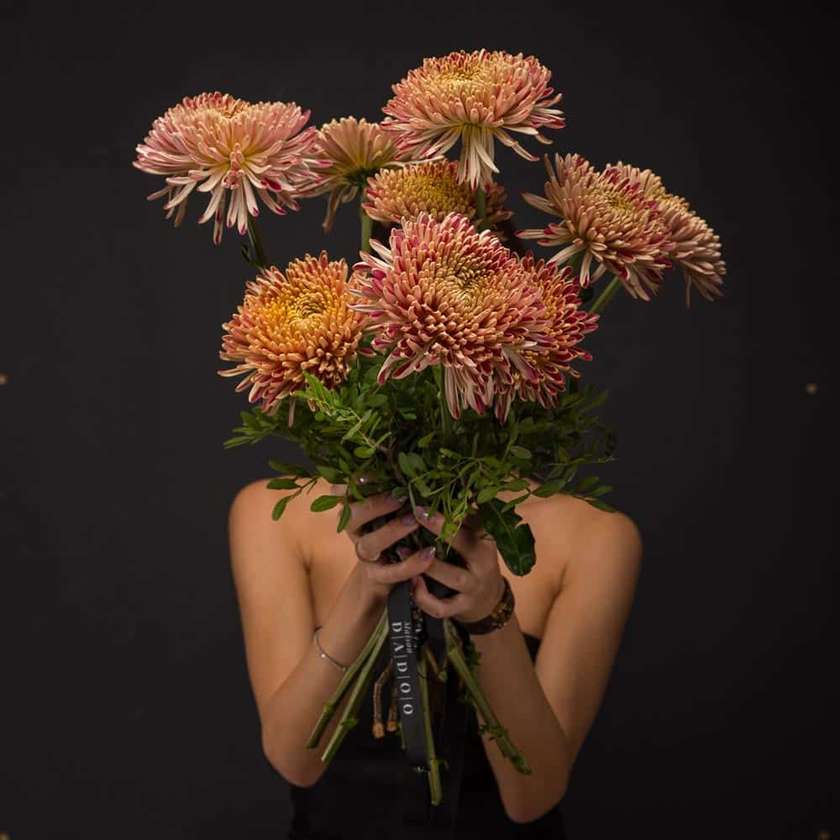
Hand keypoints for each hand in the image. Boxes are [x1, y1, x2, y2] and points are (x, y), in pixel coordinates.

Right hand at [330, 485, 436, 606]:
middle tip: (399, 497)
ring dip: (391, 532)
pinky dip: (410, 564)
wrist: (389, 573)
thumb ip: (397, 484)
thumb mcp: (395, 503)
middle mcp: (356, 530)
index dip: (350, 482)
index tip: (364, 473)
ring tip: (414, 522)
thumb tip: (413, 455)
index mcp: (356, 508)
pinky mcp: (378, 577)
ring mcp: (365, 554)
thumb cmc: (396, 526)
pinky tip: (428, 554)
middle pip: (351, 516)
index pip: (343, 491)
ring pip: (369, 545)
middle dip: (374, 505)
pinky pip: (391, 572)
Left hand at [409, 506, 505, 622]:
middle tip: (417, 514)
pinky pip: (441, 607)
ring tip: (403, 551)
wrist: (489, 601)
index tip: (426, 499)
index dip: (449, 509)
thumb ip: (462, 519)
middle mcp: (483, 563)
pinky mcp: (462, 608)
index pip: (471, 521)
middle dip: (442, 529)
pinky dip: (424, 597)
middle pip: (465, 545)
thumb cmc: (475, 561)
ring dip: (427, 565)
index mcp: (485, 540)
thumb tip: (443, 489)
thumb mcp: (476, 539)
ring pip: (452, 578)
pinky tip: (411, 583)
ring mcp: (473, 587)